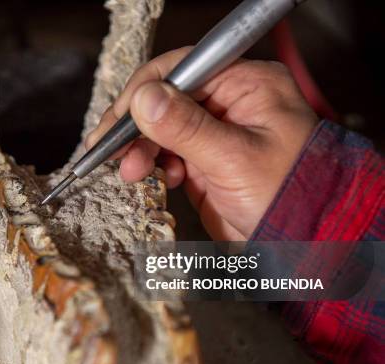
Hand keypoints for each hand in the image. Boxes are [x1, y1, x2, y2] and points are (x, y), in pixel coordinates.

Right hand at [86, 47, 318, 240]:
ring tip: (129, 170)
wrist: (304, 244)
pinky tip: (154, 176)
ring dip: (140, 147)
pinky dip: (152, 163)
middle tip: (110, 148)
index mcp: (247, 85)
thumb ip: (186, 127)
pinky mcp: (204, 159)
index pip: (184, 68)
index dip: (145, 89)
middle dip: (136, 124)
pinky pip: (166, 152)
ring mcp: (214, 132)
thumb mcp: (234, 158)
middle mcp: (229, 102)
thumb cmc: (289, 196)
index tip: (120, 116)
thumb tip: (144, 98)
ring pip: (161, 127)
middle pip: (166, 97)